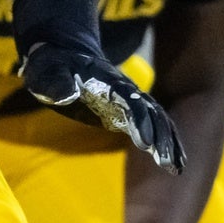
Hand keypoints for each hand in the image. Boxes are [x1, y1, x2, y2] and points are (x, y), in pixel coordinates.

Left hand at [20, 44, 185, 172]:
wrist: (64, 54)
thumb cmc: (51, 65)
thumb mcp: (46, 72)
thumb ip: (57, 82)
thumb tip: (69, 94)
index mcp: (108, 82)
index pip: (130, 102)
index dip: (139, 121)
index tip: (146, 144)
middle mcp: (125, 90)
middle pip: (151, 113)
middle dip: (161, 138)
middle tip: (168, 165)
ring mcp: (129, 100)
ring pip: (157, 121)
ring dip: (168, 143)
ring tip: (177, 169)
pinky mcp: (127, 112)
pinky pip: (153, 127)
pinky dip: (166, 142)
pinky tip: (174, 162)